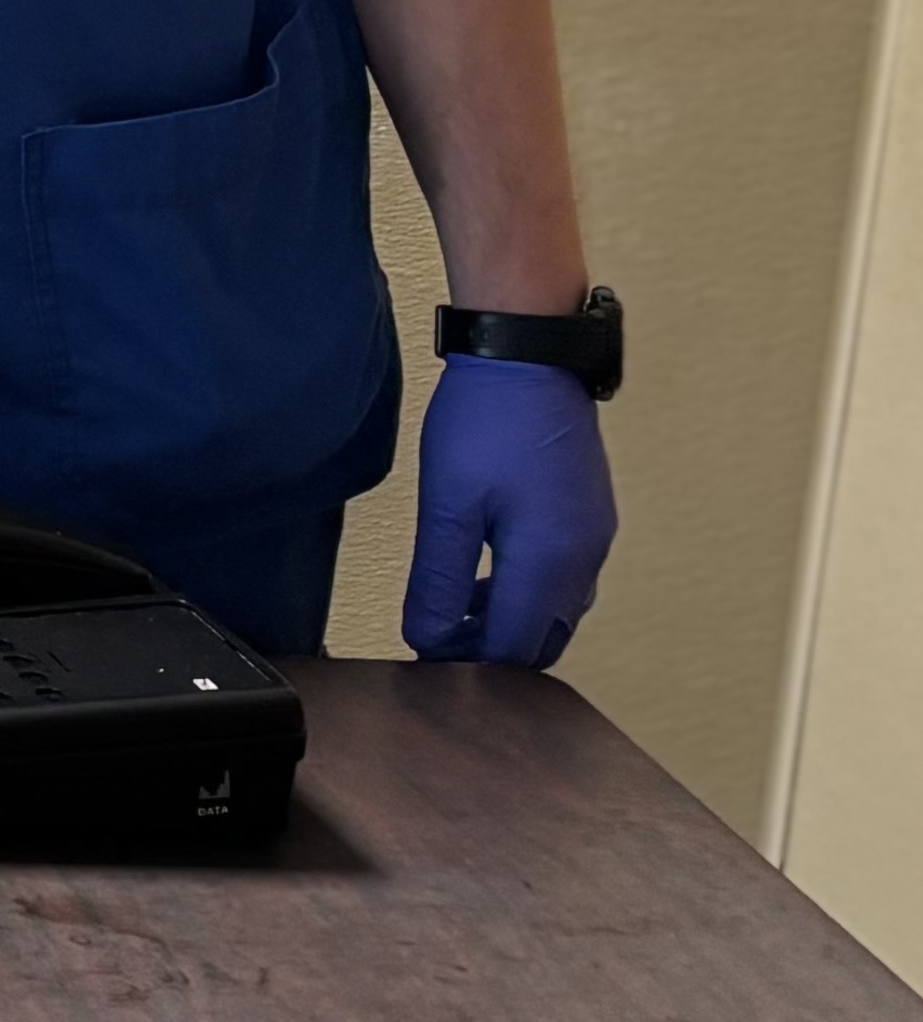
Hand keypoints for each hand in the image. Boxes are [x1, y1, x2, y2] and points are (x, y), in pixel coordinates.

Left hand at [405, 353, 615, 664]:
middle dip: (493, 651)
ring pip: (556, 611)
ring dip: (510, 621)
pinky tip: (486, 572)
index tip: (425, 657)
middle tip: (439, 636)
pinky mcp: (590, 516)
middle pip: (543, 640)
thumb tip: (429, 642)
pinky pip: (564, 579)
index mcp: (551, 564)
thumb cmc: (485, 423)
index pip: (516, 652)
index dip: (469, 666)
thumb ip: (440, 581)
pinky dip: (527, 592)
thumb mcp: (448, 507)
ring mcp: (594, 537)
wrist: (529, 354)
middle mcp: (585, 559)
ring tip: (455, 607)